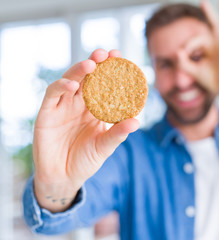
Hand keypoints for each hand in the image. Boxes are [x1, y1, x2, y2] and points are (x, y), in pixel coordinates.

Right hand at [33, 49, 138, 211]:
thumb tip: (136, 121)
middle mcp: (79, 103)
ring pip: (70, 80)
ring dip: (79, 70)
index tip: (121, 57)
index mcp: (95, 108)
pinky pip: (53, 94)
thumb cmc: (86, 160)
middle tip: (106, 54)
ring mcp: (63, 106)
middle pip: (87, 77)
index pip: (103, 84)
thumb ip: (117, 133)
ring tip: (92, 64)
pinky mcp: (47, 112)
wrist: (63, 177)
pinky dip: (62, 86)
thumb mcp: (105, 146)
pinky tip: (73, 84)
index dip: (110, 69)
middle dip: (96, 62)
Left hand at [178, 0, 218, 100]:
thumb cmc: (211, 80)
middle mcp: (218, 44)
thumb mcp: (193, 71)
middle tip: (203, 1)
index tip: (183, 54)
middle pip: (213, 24)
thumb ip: (183, 62)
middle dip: (208, 12)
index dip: (189, 45)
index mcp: (209, 47)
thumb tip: (177, 51)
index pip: (198, 38)